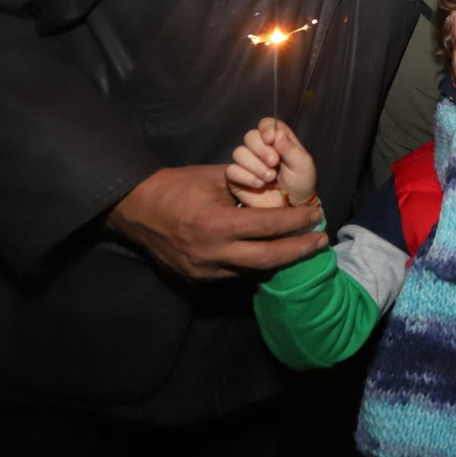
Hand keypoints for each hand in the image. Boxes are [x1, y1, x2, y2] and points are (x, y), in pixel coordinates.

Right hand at [108, 165, 327, 280]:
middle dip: (298, 250)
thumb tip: (277, 188)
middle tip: (320, 241)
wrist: (135, 209)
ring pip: (252, 270)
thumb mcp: (216, 178)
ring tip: (301, 248)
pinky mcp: (196, 279)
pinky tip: (268, 254)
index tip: (316, 216)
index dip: (297, 222)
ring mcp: (204, 270)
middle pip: (268, 258)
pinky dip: (253, 263)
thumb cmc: (176, 186)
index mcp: (218, 224)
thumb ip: (247, 186)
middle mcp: (213, 253)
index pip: (269, 226)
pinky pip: (233, 272)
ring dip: (278, 260)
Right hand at [226, 118, 316, 207]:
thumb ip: (290, 148)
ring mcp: (247, 163)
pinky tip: (259, 184)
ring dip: (255, 165)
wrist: (292, 206)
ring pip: (239, 152)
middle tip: (274, 162)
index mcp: (278, 140)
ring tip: (270, 177)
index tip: (271, 139)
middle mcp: (260, 149)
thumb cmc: (300, 182)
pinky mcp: (237, 178)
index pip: (266, 123)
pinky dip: (246, 177)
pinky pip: (231, 170)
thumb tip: (277, 133)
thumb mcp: (302, 164)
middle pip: (250, 136)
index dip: (266, 128)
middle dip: (261, 149)